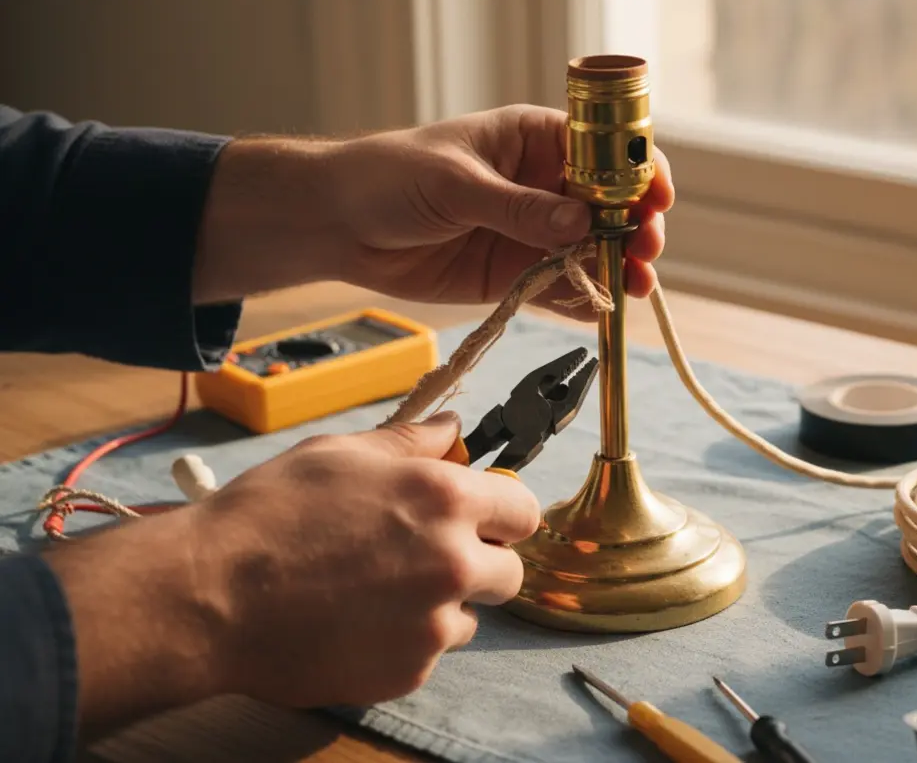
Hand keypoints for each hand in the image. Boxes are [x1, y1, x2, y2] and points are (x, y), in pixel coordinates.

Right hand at [43, 412, 537, 736]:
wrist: (209, 595)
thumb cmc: (269, 514)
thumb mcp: (340, 455)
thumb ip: (410, 443)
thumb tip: (452, 429)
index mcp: (446, 500)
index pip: (523, 511)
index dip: (501, 514)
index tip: (480, 520)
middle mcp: (454, 562)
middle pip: (509, 572)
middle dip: (478, 565)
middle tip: (425, 560)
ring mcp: (433, 624)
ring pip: (468, 617)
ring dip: (439, 607)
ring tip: (376, 594)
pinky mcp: (408, 671)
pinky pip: (427, 654)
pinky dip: (402, 643)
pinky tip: (354, 624)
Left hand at [193, 104, 674, 317]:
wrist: (338, 224)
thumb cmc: (389, 176)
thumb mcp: (455, 184)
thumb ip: (518, 207)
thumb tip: (580, 221)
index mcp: (535, 141)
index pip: (603, 150)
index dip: (636, 170)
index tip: (654, 197)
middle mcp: (544, 186)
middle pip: (610, 206)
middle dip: (634, 227)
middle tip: (643, 249)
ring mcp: (533, 232)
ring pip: (593, 251)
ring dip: (618, 268)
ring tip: (632, 287)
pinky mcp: (516, 274)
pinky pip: (562, 289)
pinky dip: (584, 301)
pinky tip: (600, 309)